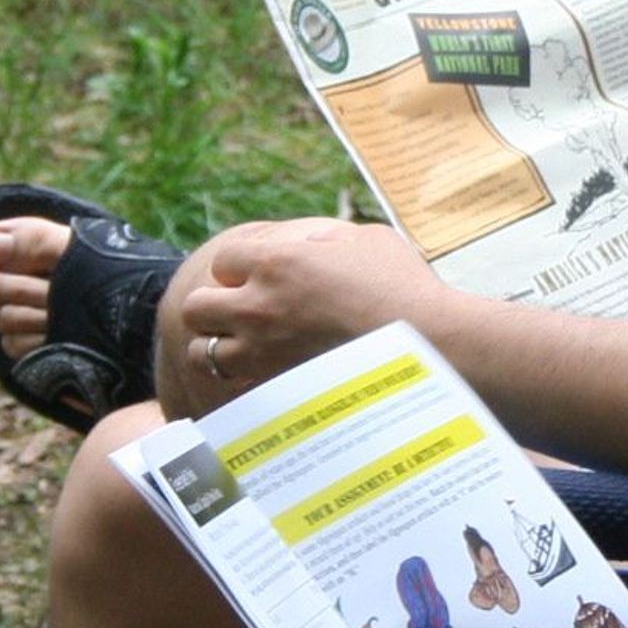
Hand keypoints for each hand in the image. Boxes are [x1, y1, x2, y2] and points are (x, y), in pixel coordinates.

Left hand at [160, 217, 444, 407]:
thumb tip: (311, 242)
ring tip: (245, 349)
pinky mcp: (277, 388)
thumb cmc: (406, 288)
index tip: (260, 276)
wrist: (430, 347)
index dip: (240, 268)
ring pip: (204, 353)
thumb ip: (326, 238)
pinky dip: (240, 383)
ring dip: (219, 348)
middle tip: (244, 314)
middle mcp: (260, 306)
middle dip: (215, 309)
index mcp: (278, 261)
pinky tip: (264, 377)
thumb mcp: (367, 241)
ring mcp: (265, 353)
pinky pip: (234, 388)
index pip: (223, 260)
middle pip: (197, 308)